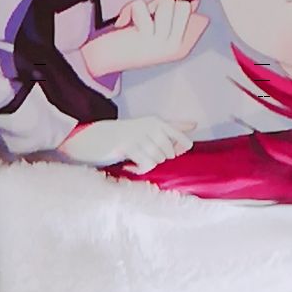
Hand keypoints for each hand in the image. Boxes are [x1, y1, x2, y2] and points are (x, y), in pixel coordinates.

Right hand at [59, 115, 195, 171]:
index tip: (166, 152)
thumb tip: (194, 125)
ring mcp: (139, 135)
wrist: (97, 137)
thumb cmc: (127, 133)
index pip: (183, 141)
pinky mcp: (128, 146)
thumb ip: (173, 127)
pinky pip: (146, 165)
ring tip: (136, 158)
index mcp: (157, 122)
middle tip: (143, 153)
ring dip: (148, 164)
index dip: (178, 151)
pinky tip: (131, 165)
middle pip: (169, 154)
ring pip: (158, 160)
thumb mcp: (151, 127)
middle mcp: (150, 126)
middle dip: (159, 158)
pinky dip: (140, 169)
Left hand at [110, 0, 207, 68]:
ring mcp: (163, 43)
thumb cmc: (130, 44)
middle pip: (183, 6)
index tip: (160, 14)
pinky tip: (124, 23)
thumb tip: (195, 2)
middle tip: (148, 15)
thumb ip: (176, 19)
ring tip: (136, 18)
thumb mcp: (157, 32)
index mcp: (181, 45)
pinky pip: (142, 7)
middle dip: (162, 3)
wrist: (106, 58)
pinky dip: (129, 9)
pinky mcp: (147, 37)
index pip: (194, 16)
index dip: (177, 5)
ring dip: (147, 5)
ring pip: (166, 2)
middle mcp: (175, 46)